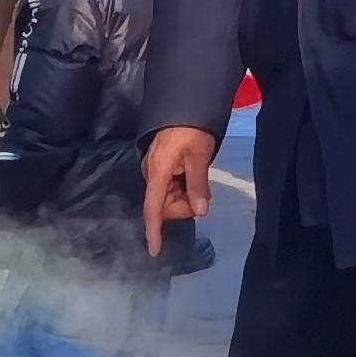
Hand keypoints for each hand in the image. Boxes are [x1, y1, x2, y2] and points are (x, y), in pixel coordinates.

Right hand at [142, 127, 216, 252]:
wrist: (184, 105)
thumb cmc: (191, 129)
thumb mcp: (199, 156)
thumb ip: (198, 185)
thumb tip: (199, 212)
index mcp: (157, 172)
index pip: (153, 208)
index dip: (154, 231)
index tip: (154, 251)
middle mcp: (152, 174)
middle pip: (164, 206)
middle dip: (184, 206)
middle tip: (203, 193)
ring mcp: (156, 171)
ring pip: (170, 198)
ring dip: (186, 197)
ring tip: (201, 181)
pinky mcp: (162, 167)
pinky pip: (172, 187)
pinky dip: (184, 189)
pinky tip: (195, 178)